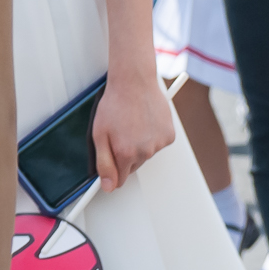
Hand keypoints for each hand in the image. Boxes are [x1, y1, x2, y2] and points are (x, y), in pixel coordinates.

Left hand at [89, 67, 173, 192]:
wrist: (134, 83)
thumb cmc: (114, 105)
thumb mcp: (99, 134)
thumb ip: (103, 163)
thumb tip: (108, 187)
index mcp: (125, 154)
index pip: (120, 178)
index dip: (112, 172)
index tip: (109, 165)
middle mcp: (145, 152)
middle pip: (133, 166)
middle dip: (124, 155)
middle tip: (118, 134)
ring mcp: (159, 144)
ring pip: (145, 154)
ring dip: (138, 145)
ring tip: (131, 124)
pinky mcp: (169, 136)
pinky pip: (157, 144)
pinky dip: (151, 137)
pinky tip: (144, 122)